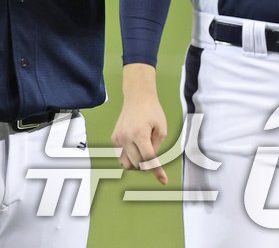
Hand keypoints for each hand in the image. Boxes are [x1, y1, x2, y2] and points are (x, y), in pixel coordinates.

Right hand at [113, 63, 168, 184]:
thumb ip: (157, 148)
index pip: (149, 159)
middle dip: (148, 165)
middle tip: (154, 155)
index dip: (157, 171)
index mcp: (139, 134)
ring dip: (137, 164)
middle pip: (138, 164)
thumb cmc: (152, 112)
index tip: (164, 181)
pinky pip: (121, 155)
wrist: (137, 98)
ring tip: (143, 153)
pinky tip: (135, 147)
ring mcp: (118, 138)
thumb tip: (151, 163)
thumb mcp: (161, 129)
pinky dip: (129, 156)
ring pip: (126, 163)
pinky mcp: (114, 138)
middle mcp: (125, 137)